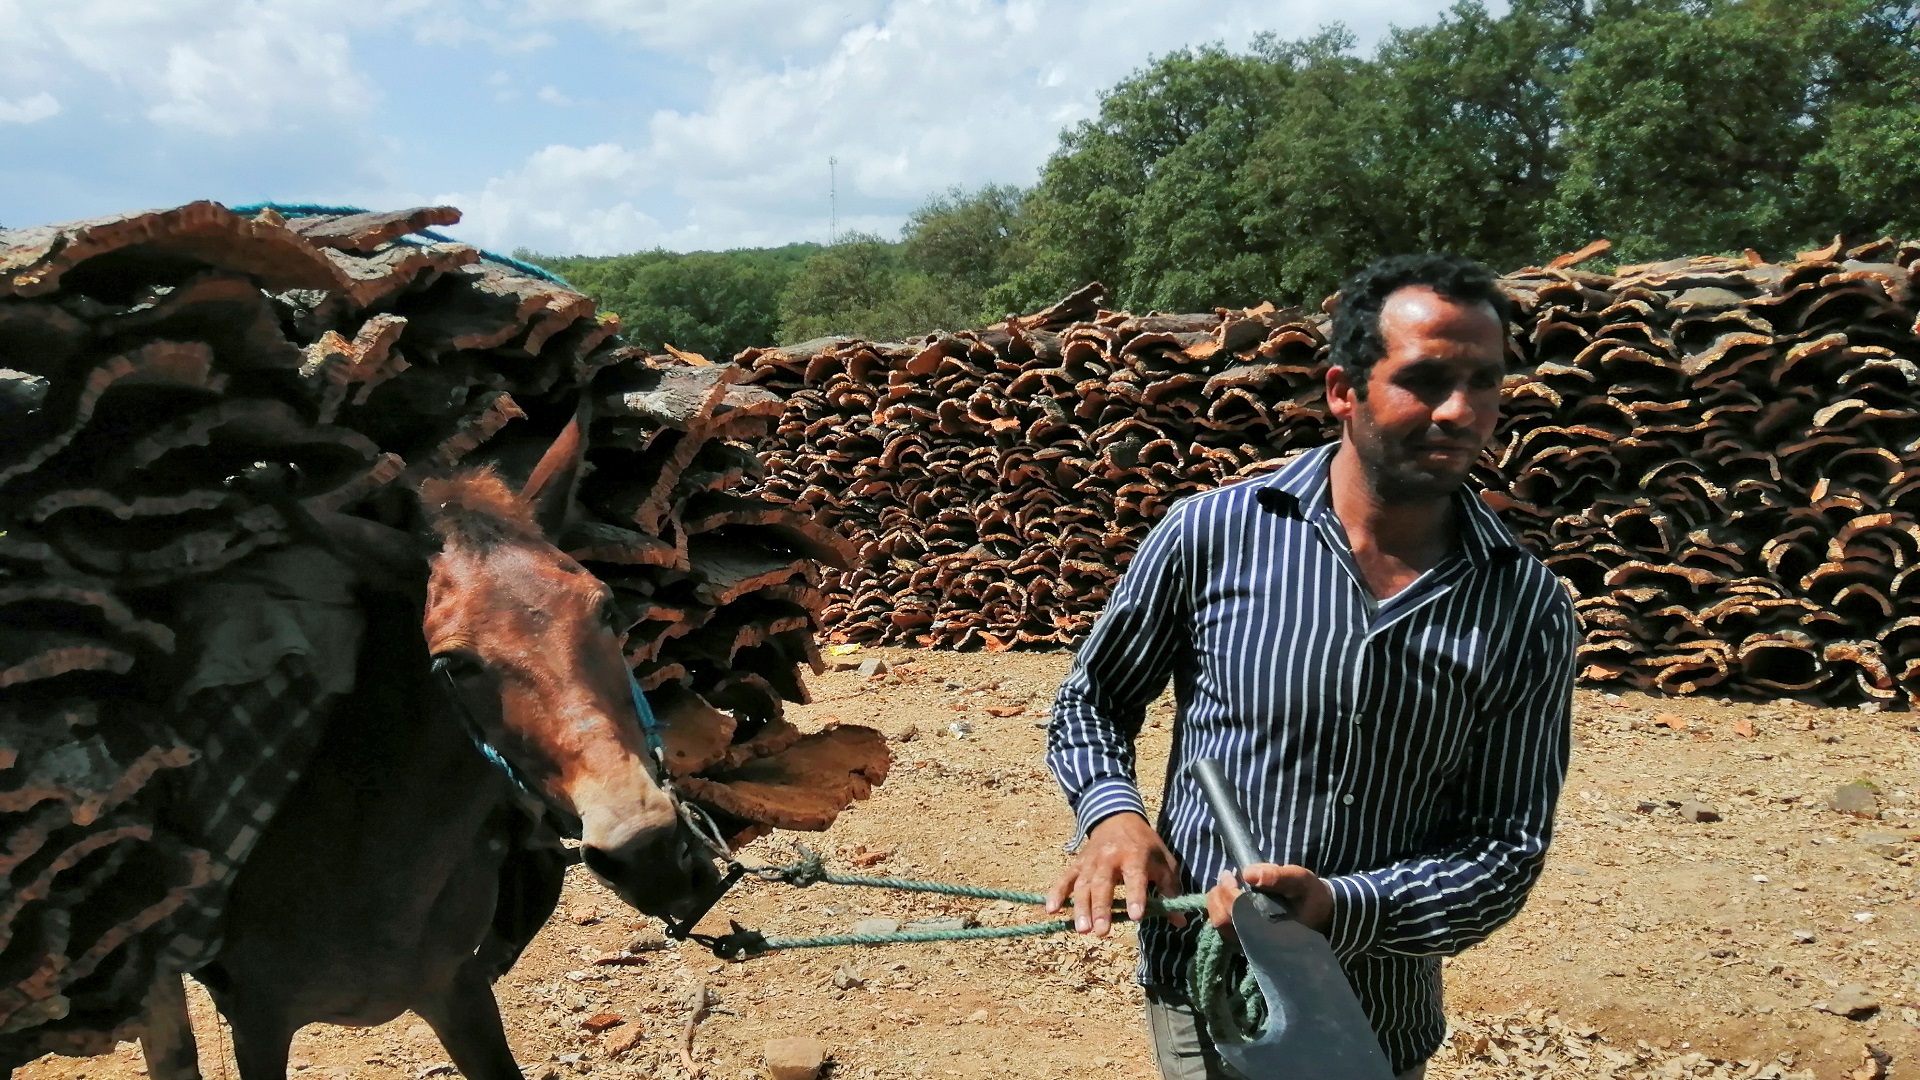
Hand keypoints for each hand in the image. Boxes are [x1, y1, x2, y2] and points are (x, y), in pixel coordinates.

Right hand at [1044, 813, 1185, 935]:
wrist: (1118, 818)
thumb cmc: (1145, 845)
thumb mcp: (1163, 861)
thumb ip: (1170, 890)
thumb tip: (1180, 921)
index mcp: (1135, 856)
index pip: (1135, 878)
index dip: (1136, 896)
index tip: (1136, 916)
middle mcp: (1110, 858)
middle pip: (1103, 884)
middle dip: (1101, 908)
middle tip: (1101, 931)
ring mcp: (1090, 861)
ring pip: (1083, 885)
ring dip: (1081, 907)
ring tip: (1082, 930)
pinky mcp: (1077, 864)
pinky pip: (1065, 879)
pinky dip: (1056, 893)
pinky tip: (1052, 910)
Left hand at [1205, 863, 1333, 941]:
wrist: (1321, 914)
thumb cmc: (1309, 897)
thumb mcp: (1300, 881)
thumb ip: (1278, 877)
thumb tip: (1248, 873)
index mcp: (1269, 932)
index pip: (1236, 914)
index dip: (1228, 892)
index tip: (1232, 874)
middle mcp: (1255, 943)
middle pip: (1222, 923)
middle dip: (1219, 896)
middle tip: (1227, 876)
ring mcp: (1248, 944)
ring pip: (1219, 926)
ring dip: (1217, 901)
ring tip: (1226, 883)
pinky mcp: (1245, 941)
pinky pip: (1224, 927)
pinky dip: (1220, 908)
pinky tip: (1228, 894)